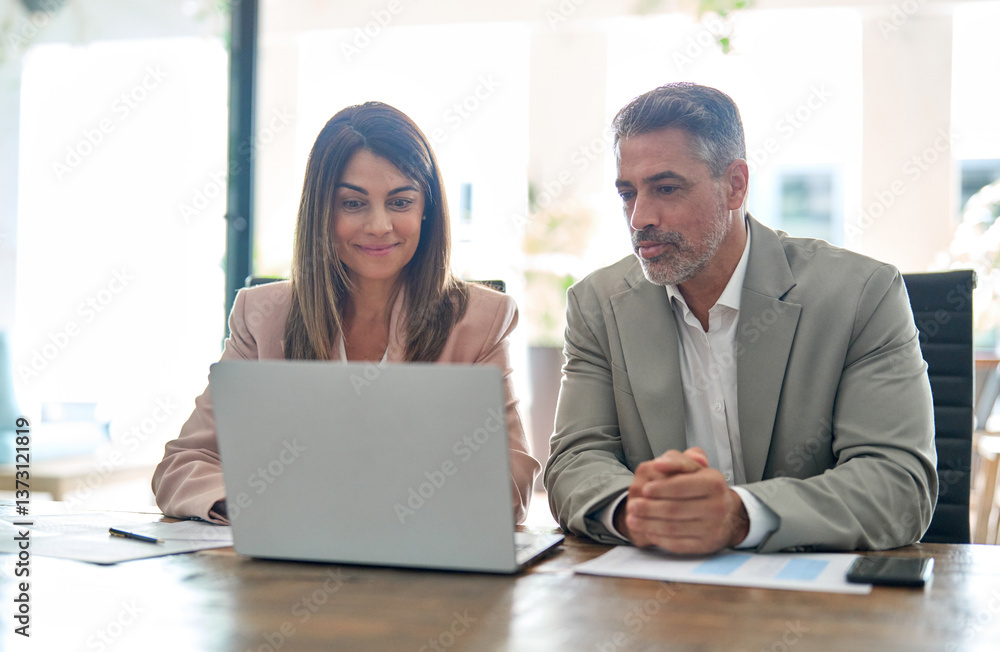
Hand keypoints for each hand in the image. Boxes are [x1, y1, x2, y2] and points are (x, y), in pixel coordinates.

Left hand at [615, 447, 749, 554]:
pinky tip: (648, 532)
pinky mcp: (706, 545)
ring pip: (673, 528)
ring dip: (648, 524)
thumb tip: (659, 463)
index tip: (644, 489)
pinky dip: (660, 539)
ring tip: (632, 520)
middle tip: (632, 506)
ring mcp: (712, 528)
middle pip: (674, 509)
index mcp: (714, 483)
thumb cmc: (704, 487)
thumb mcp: (695, 468)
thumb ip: (677, 460)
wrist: (728, 514)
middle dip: (648, 508)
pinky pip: (678, 544)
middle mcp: (717, 506)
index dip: (660, 488)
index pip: (681, 486)